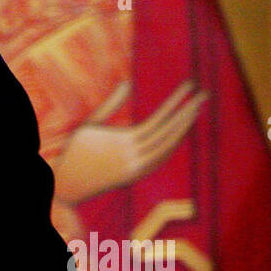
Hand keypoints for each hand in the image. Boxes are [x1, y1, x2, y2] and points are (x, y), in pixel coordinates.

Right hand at [53, 80, 206, 204]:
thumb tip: (127, 83)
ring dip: (184, 128)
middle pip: (170, 134)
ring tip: (195, 110)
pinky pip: (161, 159)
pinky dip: (173, 144)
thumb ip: (111, 105)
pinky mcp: (136, 176)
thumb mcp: (90, 124)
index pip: (159, 120)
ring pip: (169, 148)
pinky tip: (178, 132)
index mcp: (124, 142)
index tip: (190, 86)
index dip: (176, 102)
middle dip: (188, 112)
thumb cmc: (74, 151)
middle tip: (204, 95)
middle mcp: (135, 158)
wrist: (66, 187)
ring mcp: (138, 170)